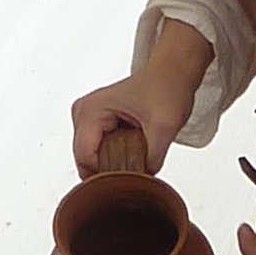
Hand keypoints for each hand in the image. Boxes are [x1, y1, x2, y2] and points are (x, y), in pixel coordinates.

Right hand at [72, 19, 209, 174]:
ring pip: (94, 160)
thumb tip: (142, 181)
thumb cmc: (167, 88)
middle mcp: (82, 114)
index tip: (134, 173)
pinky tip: (135, 146)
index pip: (86, 160)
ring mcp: (87, 119)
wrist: (173, 73)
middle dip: (112, 169)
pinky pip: (100, 152)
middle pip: (87, 162)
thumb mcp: (164, 127)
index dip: (109, 174)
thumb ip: (152, 159)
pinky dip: (118, 157)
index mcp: (90, 111)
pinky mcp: (96, 124)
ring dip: (116, 163)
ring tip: (140, 148)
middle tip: (140, 160)